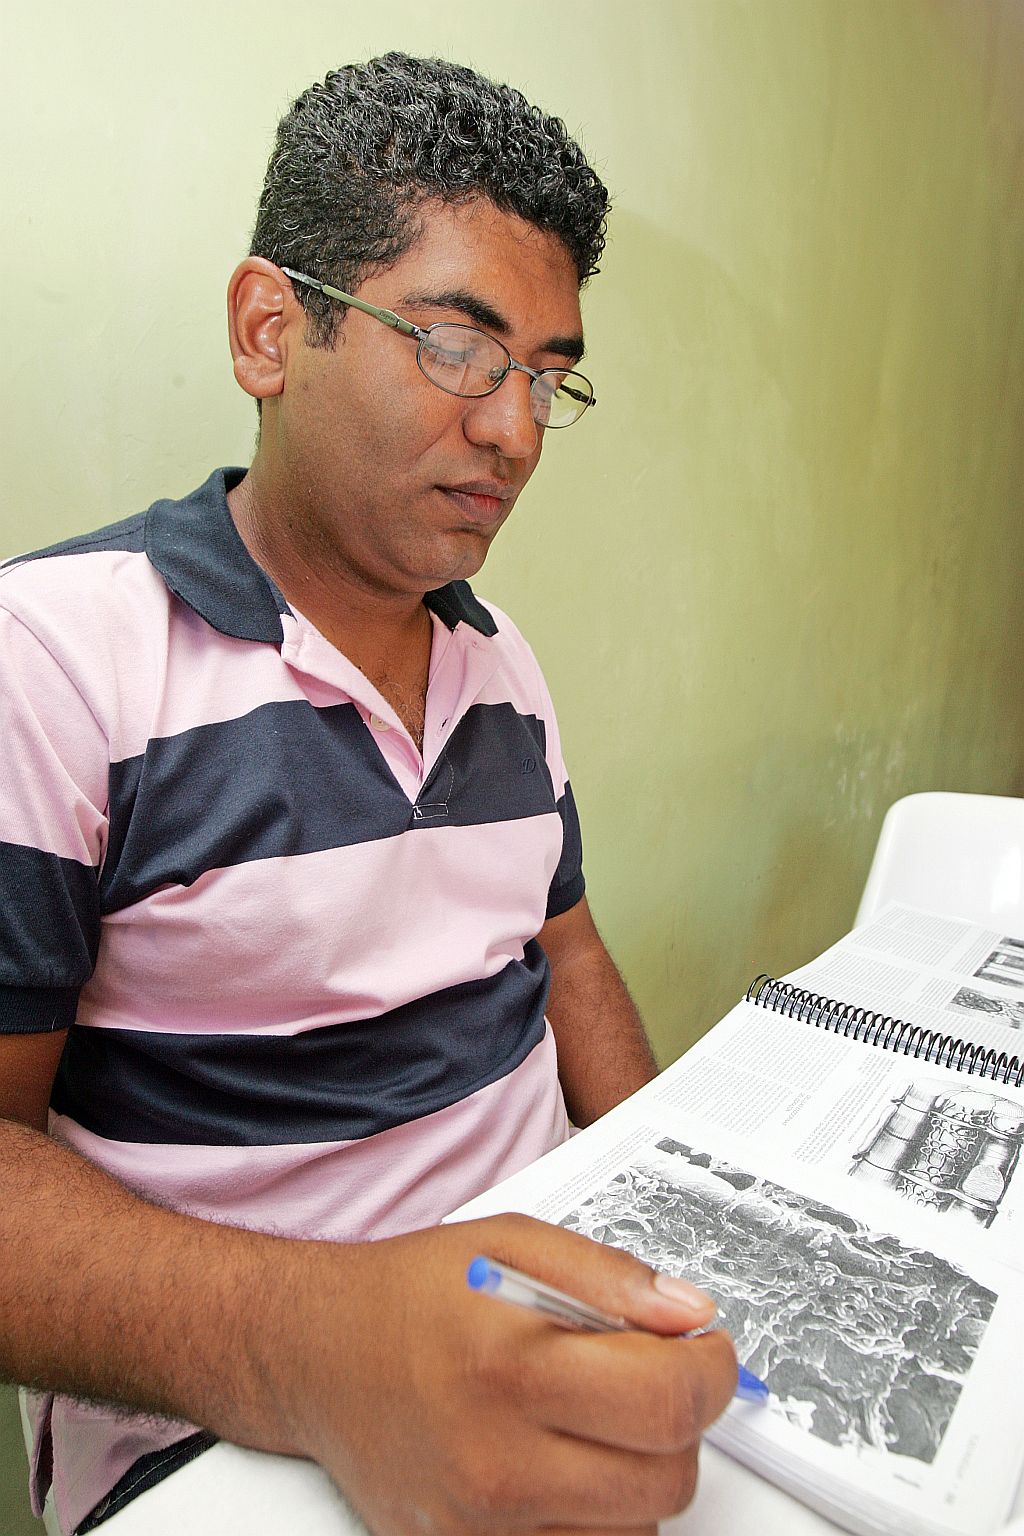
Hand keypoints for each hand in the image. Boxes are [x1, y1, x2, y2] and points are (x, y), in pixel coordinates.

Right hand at [282, 1213, 736, 1534]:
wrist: (315, 1355)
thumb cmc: (411, 1295)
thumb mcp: (511, 1244)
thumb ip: (611, 1277)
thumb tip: (691, 1315)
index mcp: (512, 1367)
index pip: (669, 1401)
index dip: (710, 1371)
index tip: (703, 1350)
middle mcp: (496, 1462)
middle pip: (666, 1479)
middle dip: (678, 1424)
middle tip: (643, 1379)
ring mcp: (480, 1528)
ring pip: (633, 1531)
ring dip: (636, 1475)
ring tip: (588, 1419)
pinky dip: (592, 1517)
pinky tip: (560, 1463)